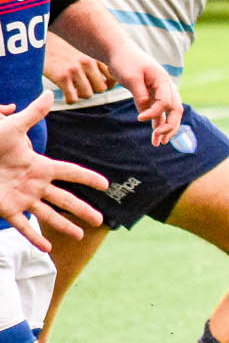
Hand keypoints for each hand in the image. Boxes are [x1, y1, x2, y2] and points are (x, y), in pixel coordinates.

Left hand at [0, 93, 107, 248]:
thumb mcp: (12, 127)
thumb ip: (33, 114)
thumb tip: (48, 94)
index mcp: (39, 165)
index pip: (70, 173)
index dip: (87, 178)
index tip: (105, 184)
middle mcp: (34, 184)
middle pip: (65, 198)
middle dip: (82, 209)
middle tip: (100, 219)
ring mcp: (21, 198)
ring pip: (48, 215)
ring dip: (64, 226)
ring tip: (79, 236)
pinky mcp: (6, 209)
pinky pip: (23, 226)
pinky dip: (34, 237)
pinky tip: (46, 248)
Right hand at [42, 34, 114, 102]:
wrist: (39, 39)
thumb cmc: (62, 46)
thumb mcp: (83, 49)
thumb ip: (95, 61)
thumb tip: (109, 80)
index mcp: (94, 56)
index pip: (113, 76)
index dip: (109, 84)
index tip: (101, 84)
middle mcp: (87, 63)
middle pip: (102, 88)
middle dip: (93, 90)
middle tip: (83, 87)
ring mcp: (75, 70)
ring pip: (88, 94)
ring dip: (80, 94)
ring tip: (73, 89)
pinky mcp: (62, 77)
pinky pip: (73, 98)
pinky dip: (69, 99)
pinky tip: (65, 94)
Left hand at [108, 51, 183, 146]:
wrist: (118, 52)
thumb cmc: (125, 61)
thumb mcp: (131, 77)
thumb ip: (140, 95)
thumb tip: (145, 112)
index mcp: (163, 80)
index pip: (165, 102)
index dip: (155, 113)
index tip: (139, 119)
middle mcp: (165, 87)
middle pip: (175, 110)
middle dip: (170, 126)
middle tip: (159, 138)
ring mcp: (160, 92)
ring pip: (169, 114)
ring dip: (166, 128)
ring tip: (158, 143)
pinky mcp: (151, 96)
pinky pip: (159, 113)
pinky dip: (157, 124)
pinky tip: (154, 137)